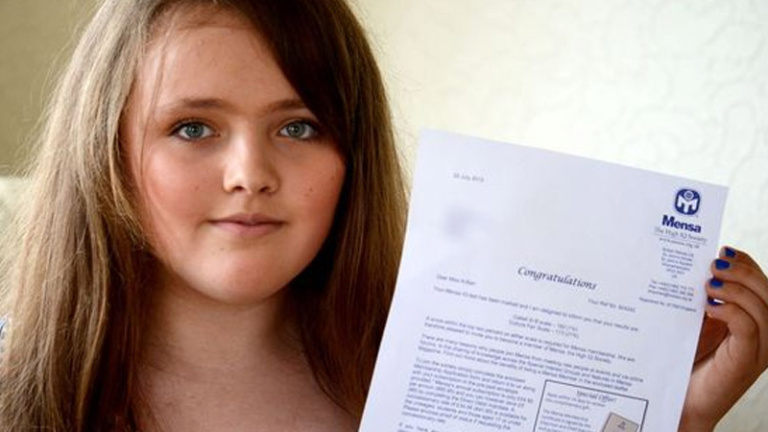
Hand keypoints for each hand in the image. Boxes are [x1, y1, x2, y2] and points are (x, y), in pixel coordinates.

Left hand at [679, 247, 767, 431]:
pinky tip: (710, 307)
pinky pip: (749, 329)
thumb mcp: (697, 321)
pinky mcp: (745, 361)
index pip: (762, 283)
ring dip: (735, 289)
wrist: (680, 399)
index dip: (746, 263)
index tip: (723, 249)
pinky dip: (732, 312)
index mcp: (756, 320)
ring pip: (762, 308)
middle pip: (767, 292)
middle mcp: (764, 334)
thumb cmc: (687, 359)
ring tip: (708, 284)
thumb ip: (704, 298)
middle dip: (742, 271)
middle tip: (714, 264)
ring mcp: (759, 349)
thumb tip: (695, 266)